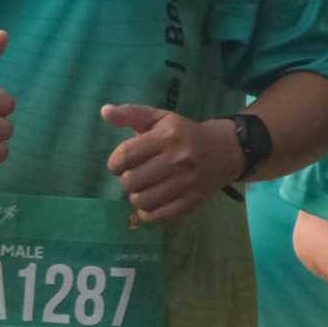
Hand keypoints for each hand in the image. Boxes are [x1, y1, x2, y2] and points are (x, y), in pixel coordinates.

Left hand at [100, 105, 238, 224]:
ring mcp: (186, 183)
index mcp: (166, 136)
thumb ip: (131, 114)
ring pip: (142, 200)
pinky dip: (147, 212)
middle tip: (134, 175)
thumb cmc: (183, 134)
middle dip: (126, 179)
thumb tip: (104, 111)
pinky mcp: (191, 202)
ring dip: (135, 196)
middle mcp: (177, 159)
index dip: (114, 164)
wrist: (223, 151)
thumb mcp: (160, 118)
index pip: (125, 155)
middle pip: (131, 180)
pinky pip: (157, 215)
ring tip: (142, 188)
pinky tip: (150, 202)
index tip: (118, 165)